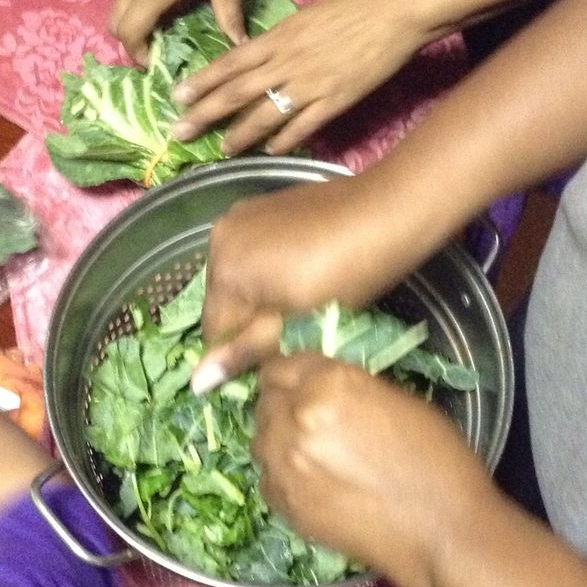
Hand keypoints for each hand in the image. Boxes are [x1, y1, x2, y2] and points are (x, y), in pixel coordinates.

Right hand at [109, 0, 244, 62]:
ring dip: (133, 15)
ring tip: (162, 16)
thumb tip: (239, 44)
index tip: (156, 59)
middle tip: (157, 44)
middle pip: (114, 21)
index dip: (138, 53)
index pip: (129, 33)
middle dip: (132, 39)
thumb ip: (228, 15)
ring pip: (117, 0)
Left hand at [171, 0, 429, 154]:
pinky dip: (284, 141)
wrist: (398, 8)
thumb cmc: (357, 1)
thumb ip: (285, 37)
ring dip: (240, 135)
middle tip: (178, 132)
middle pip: (236, 92)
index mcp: (279, 36)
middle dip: (204, 114)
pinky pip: (303, 127)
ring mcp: (310, 85)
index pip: (230, 62)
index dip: (202, 81)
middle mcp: (287, 62)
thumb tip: (266, 54)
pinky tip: (270, 151)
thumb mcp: (310, 14)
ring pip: (265, 115)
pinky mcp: (336, 101)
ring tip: (220, 149)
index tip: (178, 96)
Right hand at [193, 173, 408, 390]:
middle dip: (249, 322)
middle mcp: (220, 239)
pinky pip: (251, 251)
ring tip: (299, 301)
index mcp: (224, 270)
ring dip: (258, 296)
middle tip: (294, 331)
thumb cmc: (346, 275)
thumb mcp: (297, 322)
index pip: (215, 332)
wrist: (388, 212)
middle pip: (222, 301)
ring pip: (237, 276)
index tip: (276, 360)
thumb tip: (198, 382)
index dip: (243, 354)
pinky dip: (267, 269)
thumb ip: (247, 349)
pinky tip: (301, 271)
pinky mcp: (262, 204)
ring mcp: (240, 216)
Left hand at [253, 353, 489, 586]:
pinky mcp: (284, 505)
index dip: (293, 373)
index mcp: (328, 386)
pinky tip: (313, 481)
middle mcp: (295, 420)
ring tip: (311, 450)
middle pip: (266, 400)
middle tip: (311, 417)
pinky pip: (267, 478)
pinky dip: (282, 475)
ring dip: (280, 439)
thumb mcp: (400, 401)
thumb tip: (325, 388)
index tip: (301, 382)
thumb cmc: (438, 461)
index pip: (282, 365)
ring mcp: (284, 466)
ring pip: (261, 440)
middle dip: (285, 404)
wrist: (442, 532)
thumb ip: (350, 389)